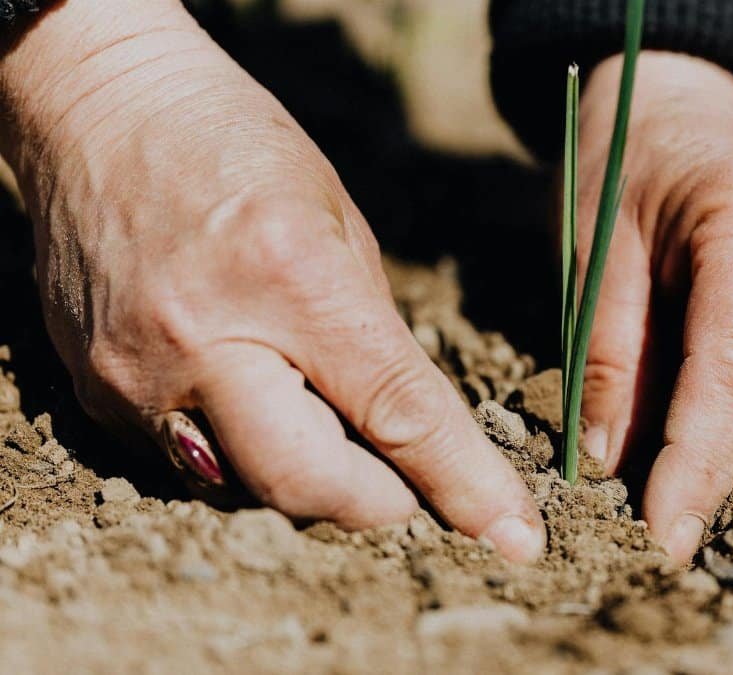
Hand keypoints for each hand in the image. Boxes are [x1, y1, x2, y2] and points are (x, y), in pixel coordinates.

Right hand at [0, 0, 543, 561]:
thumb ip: (375, 337)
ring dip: (309, 479)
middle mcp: (205, 340)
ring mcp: (138, 376)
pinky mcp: (94, 394)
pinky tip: (250, 395)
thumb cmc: (238, 149)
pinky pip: (190, 464)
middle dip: (379, 504)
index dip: (465, 486)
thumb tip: (412, 433)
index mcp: (291, 278)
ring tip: (320, 416)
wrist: (101, 112)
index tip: (514, 539)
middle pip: (310, 486)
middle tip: (408, 484)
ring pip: (248, 490)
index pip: (397, 414)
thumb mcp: (340, 224)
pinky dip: (241, 451)